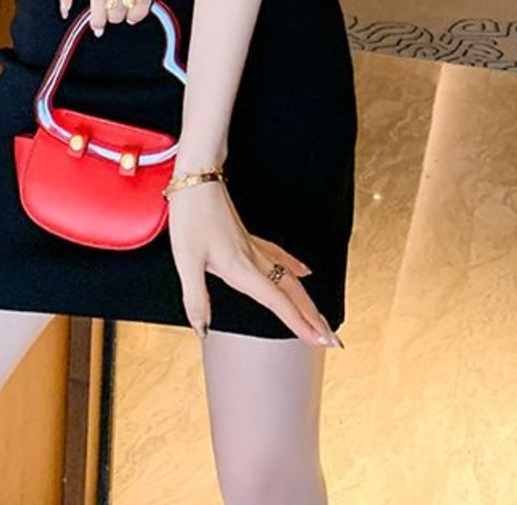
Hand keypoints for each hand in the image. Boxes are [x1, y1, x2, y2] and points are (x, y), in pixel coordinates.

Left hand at [166, 180, 340, 346]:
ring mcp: (252, 246)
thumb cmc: (191, 214)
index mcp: (241, 267)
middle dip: (312, 316)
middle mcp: (252, 258)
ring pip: (289, 276)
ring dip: (306, 298)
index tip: (319, 339)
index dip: (299, 322)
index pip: (277, 301)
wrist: (197, 177)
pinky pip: (280, 257)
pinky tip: (304, 271)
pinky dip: (295, 268)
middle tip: (331, 338)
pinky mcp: (247, 236)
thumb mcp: (186, 260)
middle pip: (291, 291)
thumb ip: (195, 299)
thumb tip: (203, 330)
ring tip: (320, 316)